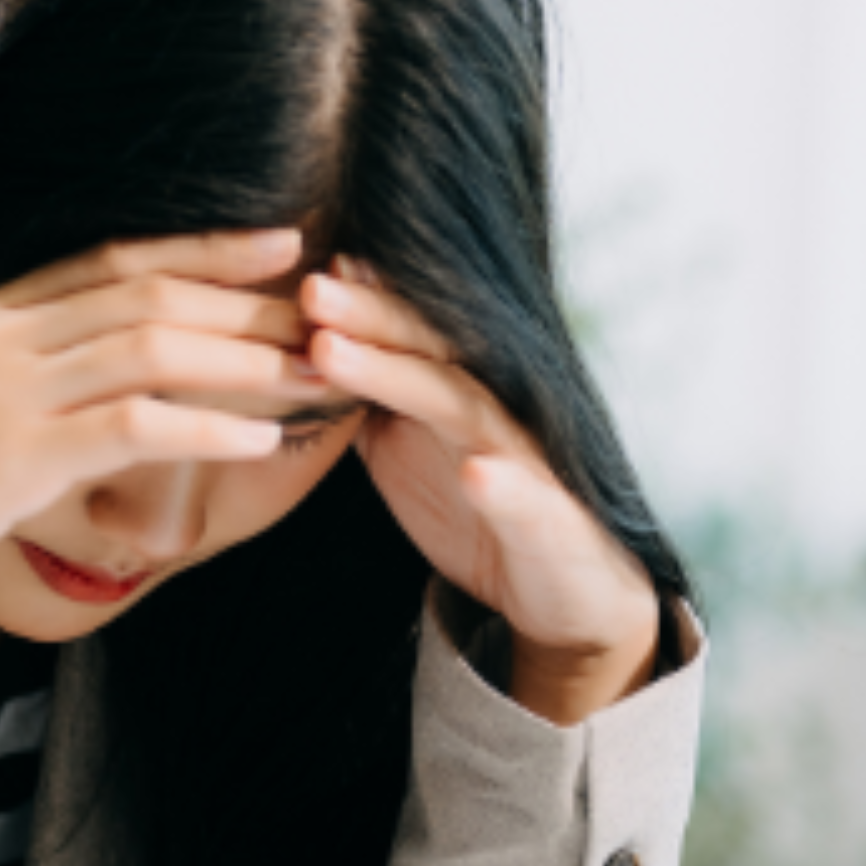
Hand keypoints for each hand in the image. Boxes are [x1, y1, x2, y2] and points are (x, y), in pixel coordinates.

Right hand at [0, 229, 325, 704]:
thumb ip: (0, 377)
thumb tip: (66, 384)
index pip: (109, 260)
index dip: (201, 248)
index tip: (275, 241)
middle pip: (146, 292)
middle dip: (246, 296)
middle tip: (328, 301)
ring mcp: (4, 394)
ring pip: (150, 347)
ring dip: (244, 356)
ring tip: (318, 368)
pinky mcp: (13, 461)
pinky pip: (128, 427)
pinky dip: (204, 427)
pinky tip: (260, 438)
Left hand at [298, 260, 662, 724]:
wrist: (566, 591)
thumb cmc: (477, 514)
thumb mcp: (406, 453)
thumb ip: (366, 405)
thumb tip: (304, 354)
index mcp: (450, 393)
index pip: (403, 336)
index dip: (354, 306)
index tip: (299, 274)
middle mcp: (487, 410)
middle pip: (426, 351)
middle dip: (369, 318)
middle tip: (310, 290)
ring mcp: (522, 460)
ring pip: (461, 406)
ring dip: (400, 379)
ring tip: (336, 353)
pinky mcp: (548, 520)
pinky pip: (525, 500)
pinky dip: (503, 486)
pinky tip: (478, 474)